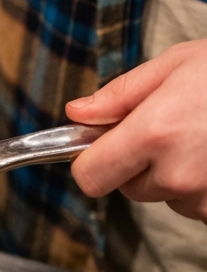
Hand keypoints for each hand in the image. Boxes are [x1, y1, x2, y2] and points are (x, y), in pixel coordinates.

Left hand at [66, 39, 206, 222]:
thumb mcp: (173, 66)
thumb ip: (120, 95)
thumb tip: (78, 113)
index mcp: (155, 134)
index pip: (91, 177)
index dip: (90, 161)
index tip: (98, 147)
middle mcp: (179, 175)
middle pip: (129, 187)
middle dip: (138, 162)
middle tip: (169, 127)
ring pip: (168, 197)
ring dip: (176, 174)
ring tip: (205, 136)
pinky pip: (199, 205)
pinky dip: (204, 185)